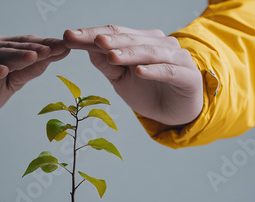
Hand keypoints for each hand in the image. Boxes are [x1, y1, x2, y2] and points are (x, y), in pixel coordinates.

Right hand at [0, 35, 69, 123]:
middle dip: (39, 48)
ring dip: (18, 56)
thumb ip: (26, 73)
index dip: (47, 45)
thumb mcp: (9, 85)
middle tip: (59, 47)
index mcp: (0, 49)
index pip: (27, 44)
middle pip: (16, 47)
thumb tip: (49, 61)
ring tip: (36, 55)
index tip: (67, 47)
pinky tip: (2, 71)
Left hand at [63, 25, 202, 125]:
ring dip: (128, 53)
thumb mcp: (121, 80)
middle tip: (81, 39)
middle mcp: (159, 44)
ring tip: (110, 55)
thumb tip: (87, 48)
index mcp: (141, 42)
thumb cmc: (149, 93)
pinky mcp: (187, 75)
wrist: (177, 113)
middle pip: (128, 39)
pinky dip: (154, 70)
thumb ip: (107, 65)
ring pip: (148, 52)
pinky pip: (168, 70)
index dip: (89, 35)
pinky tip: (139, 70)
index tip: (67, 36)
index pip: (112, 35)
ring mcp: (175, 57)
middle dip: (103, 39)